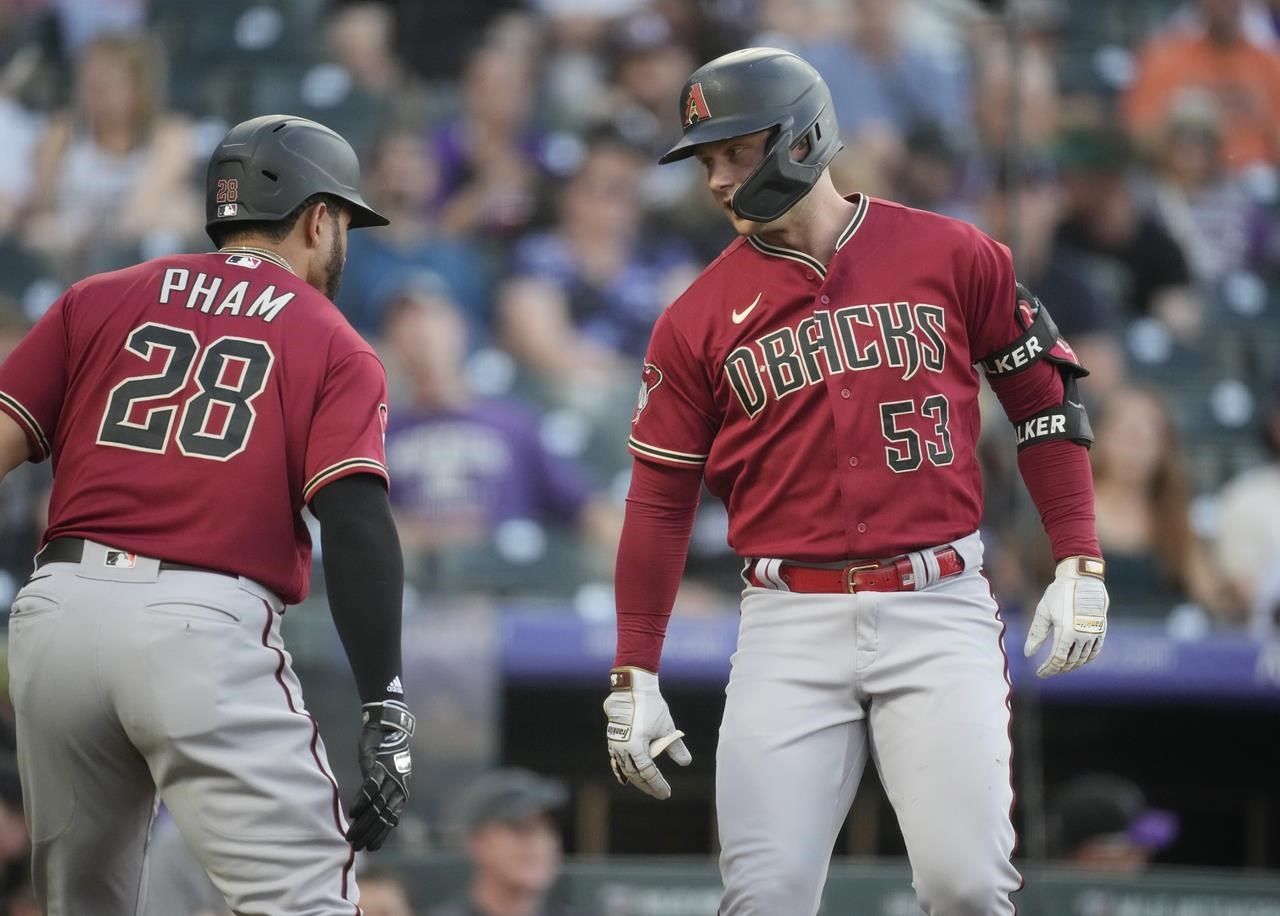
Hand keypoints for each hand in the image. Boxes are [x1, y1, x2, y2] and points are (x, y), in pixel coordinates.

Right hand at [347, 699, 414, 850]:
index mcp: (400, 792)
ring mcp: (389, 777)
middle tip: (355, 846)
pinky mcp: (378, 766)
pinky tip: (353, 812)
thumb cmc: (384, 753)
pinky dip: (362, 800)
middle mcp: (397, 787)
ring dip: (363, 822)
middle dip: (369, 833)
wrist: (388, 727)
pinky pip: (371, 786)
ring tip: (351, 835)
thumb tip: (378, 818)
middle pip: (382, 815)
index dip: (381, 834)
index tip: (370, 848)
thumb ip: (380, 795)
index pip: (391, 819)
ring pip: (377, 805)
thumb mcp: (383, 775)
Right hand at [603, 667, 691, 798]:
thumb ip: (676, 747)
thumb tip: (686, 762)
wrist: (632, 687)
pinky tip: (625, 776)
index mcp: (637, 748)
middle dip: (647, 785)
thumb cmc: (651, 706)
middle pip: (635, 775)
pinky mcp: (613, 737)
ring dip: (635, 778)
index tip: (666, 794)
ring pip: (624, 768)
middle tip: (658, 793)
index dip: (658, 785)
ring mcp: (615, 744)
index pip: (649, 774)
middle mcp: (623, 749)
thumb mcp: (667, 727)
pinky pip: (616, 759)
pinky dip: (622, 769)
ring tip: (645, 786)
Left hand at [1024, 556, 1108, 677]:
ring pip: (1082, 658)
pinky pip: (1095, 651)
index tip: (1039, 674)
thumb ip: (1036, 634)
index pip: (1057, 660)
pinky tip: (1078, 660)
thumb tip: (1028, 654)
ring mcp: (1094, 634)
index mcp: (1066, 633)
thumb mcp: (1043, 612)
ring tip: (1060, 666)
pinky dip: (1086, 659)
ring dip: (1071, 665)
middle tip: (1047, 670)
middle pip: (1070, 662)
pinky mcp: (1101, 630)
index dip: (1048, 669)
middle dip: (1058, 668)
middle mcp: (1082, 636)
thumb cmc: (1059, 594)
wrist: (1083, 580)